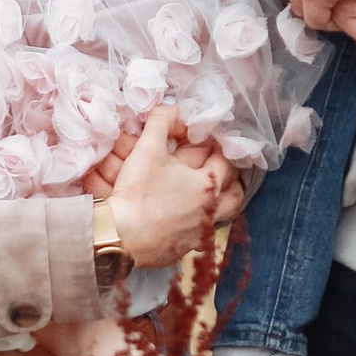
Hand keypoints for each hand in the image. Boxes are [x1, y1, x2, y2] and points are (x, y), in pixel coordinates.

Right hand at [100, 107, 241, 265]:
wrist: (121, 236)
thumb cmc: (137, 192)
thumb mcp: (147, 149)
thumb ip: (161, 122)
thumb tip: (171, 106)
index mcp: (207, 184)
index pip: (223, 159)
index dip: (218, 146)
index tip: (212, 140)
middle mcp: (210, 210)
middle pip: (234, 193)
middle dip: (230, 178)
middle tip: (220, 169)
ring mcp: (199, 233)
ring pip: (222, 216)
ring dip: (220, 203)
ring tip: (211, 195)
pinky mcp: (184, 249)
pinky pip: (202, 236)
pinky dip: (200, 224)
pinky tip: (189, 219)